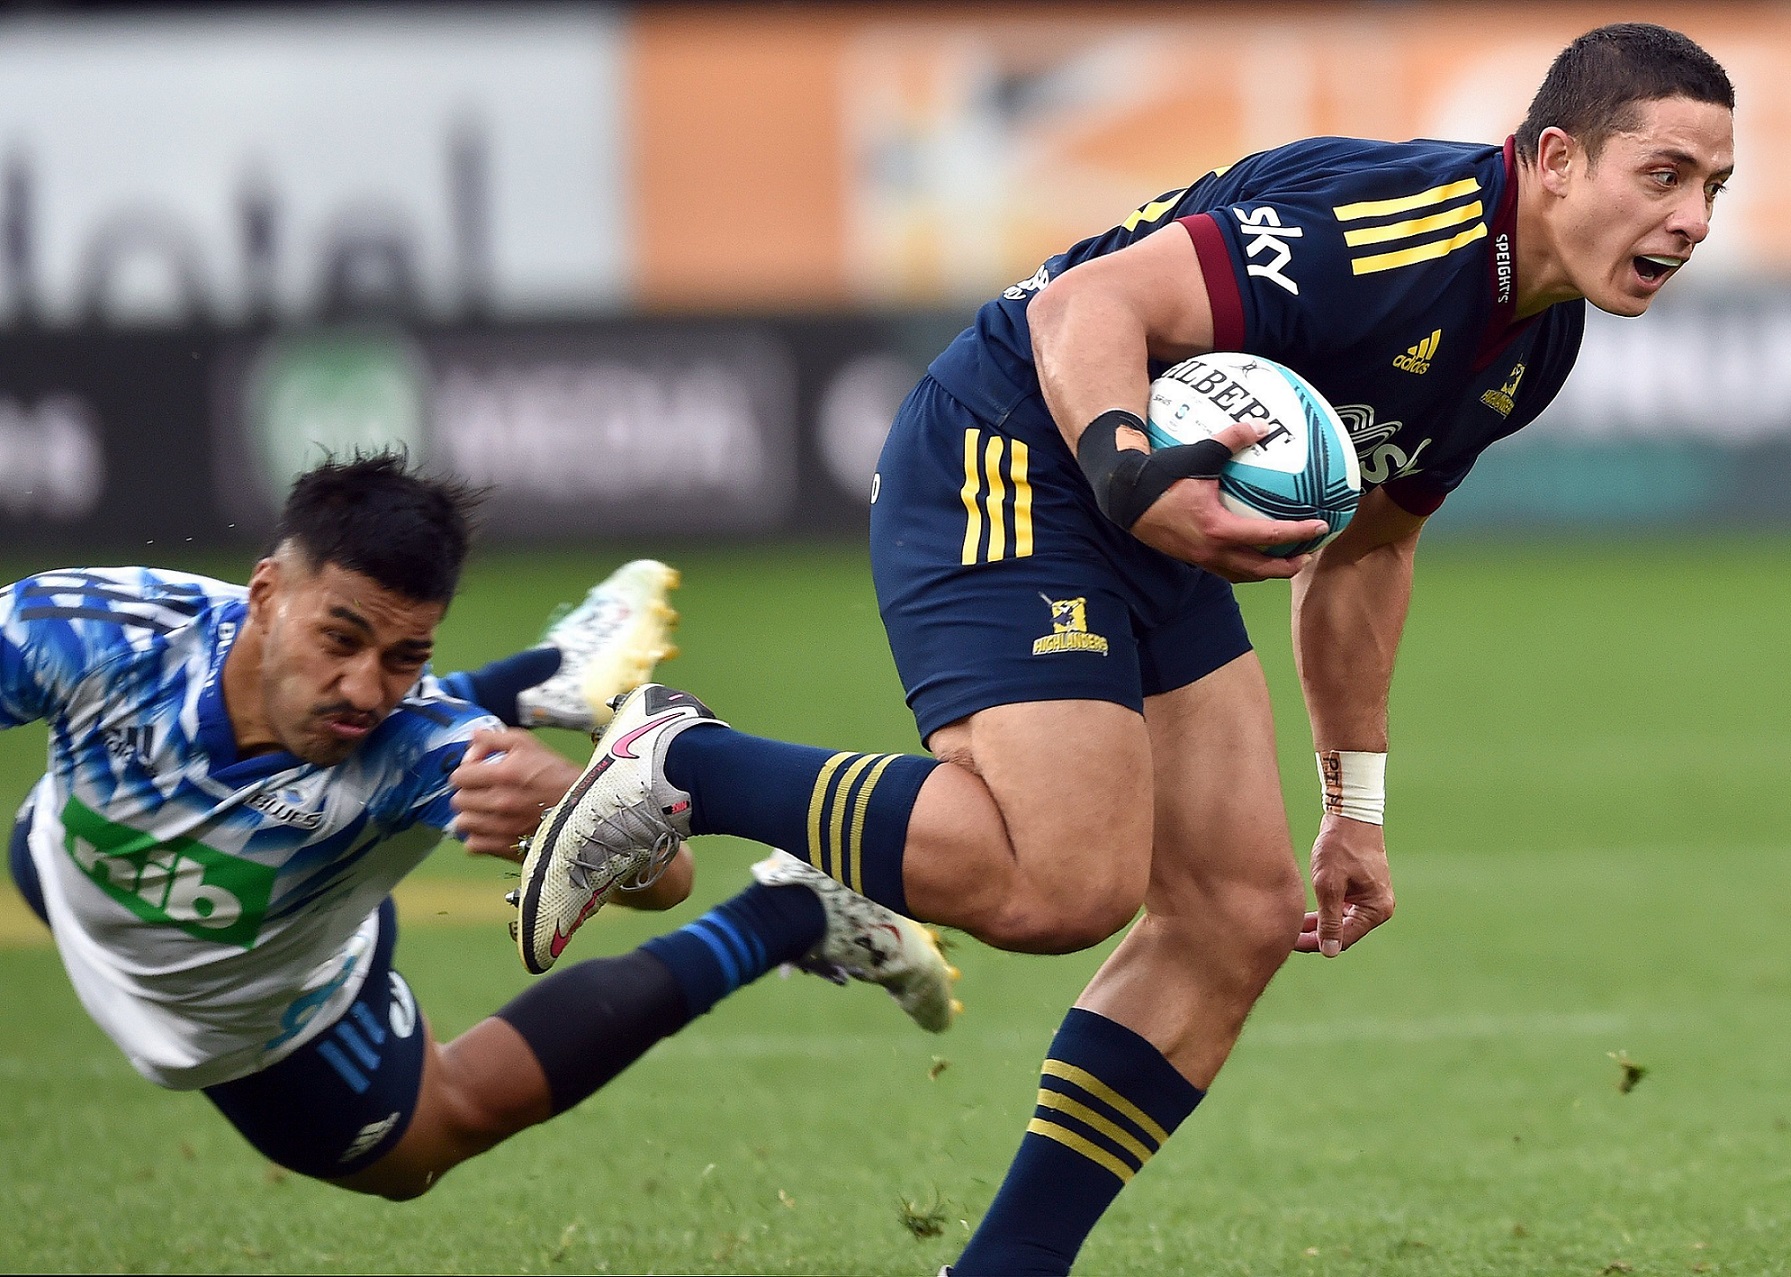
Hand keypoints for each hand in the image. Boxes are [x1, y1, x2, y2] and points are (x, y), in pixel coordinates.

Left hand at [449, 727, 580, 860]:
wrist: (585, 805)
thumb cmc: (559, 775)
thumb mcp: (529, 743)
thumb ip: (494, 739)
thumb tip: (472, 741)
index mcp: (503, 774)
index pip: (459, 776)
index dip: (466, 772)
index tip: (476, 773)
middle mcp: (500, 802)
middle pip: (458, 800)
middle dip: (468, 793)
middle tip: (482, 791)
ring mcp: (501, 828)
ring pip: (462, 823)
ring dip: (471, 816)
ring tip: (485, 811)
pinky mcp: (507, 847)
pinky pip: (473, 845)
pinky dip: (478, 838)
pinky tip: (490, 828)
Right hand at [1128, 419, 1327, 581]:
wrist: (1125, 498)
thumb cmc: (1161, 477)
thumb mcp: (1199, 455)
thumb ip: (1232, 439)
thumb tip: (1262, 425)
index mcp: (1220, 529)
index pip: (1270, 536)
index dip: (1299, 533)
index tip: (1321, 527)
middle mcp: (1213, 550)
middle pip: (1260, 569)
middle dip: (1287, 567)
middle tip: (1307, 556)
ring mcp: (1200, 558)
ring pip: (1242, 574)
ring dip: (1265, 571)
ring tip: (1282, 562)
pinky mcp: (1190, 558)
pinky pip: (1224, 569)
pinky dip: (1243, 566)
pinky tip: (1247, 554)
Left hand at [1294, 812, 1394, 956]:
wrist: (1349, 815)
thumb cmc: (1340, 846)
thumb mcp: (1329, 884)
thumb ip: (1329, 920)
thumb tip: (1330, 951)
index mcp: (1376, 909)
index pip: (1343, 938)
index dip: (1316, 943)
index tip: (1290, 942)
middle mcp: (1378, 907)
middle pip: (1343, 932)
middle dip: (1316, 935)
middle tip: (1287, 936)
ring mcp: (1370, 899)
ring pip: (1340, 922)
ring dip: (1318, 925)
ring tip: (1292, 927)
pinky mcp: (1361, 890)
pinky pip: (1341, 909)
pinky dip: (1324, 912)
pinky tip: (1303, 915)